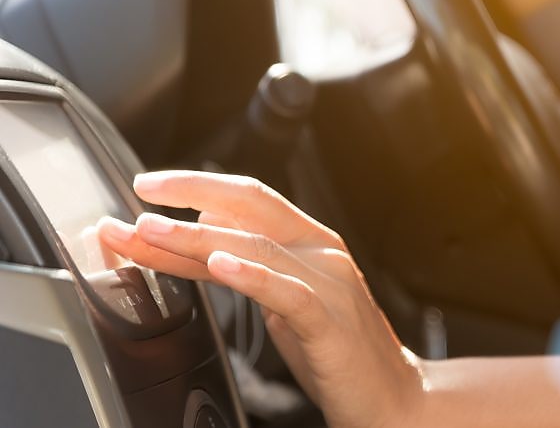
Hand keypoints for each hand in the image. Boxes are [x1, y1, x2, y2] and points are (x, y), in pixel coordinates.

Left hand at [97, 171, 425, 427]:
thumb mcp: (285, 300)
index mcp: (312, 242)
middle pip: (254, 206)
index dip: (197, 188)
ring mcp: (330, 285)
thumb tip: (206, 224)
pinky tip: (219, 265)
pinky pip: (287, 293)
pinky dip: (251, 275)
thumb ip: (250, 263)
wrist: (392, 398)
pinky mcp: (330, 324)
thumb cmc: (337, 352)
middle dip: (193, 193)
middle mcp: (323, 253)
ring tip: (154, 231)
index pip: (250, 199)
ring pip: (259, 247)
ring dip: (198, 238)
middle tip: (142, 190)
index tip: (148, 186)